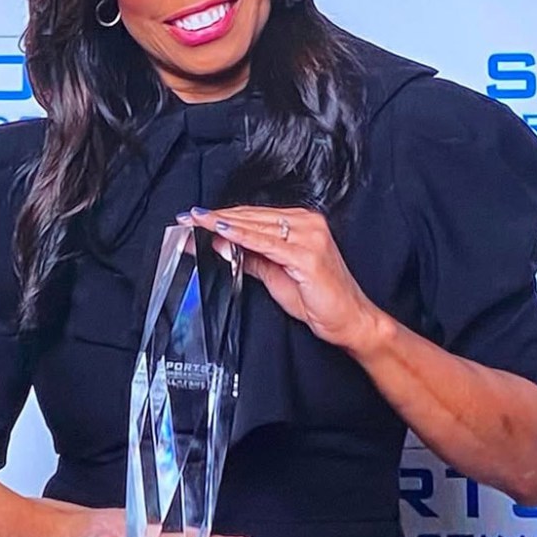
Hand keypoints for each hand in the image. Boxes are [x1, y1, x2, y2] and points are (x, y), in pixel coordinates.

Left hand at [181, 206, 380, 352]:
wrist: (351, 320)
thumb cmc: (320, 300)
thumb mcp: (276, 275)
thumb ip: (251, 258)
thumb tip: (221, 245)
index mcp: (301, 223)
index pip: (253, 215)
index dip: (221, 216)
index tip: (194, 219)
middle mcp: (307, 223)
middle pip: (251, 216)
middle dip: (215, 218)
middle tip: (186, 219)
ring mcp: (309, 236)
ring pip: (255, 225)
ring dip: (222, 224)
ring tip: (196, 223)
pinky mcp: (307, 254)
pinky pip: (266, 243)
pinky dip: (242, 237)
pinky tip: (222, 232)